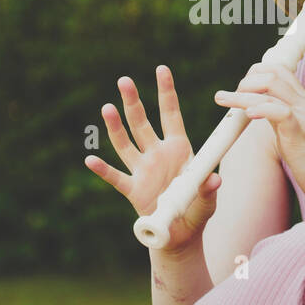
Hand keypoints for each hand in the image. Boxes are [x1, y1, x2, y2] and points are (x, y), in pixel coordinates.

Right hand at [84, 65, 220, 252]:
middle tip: (124, 80)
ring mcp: (143, 170)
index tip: (161, 69)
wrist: (180, 235)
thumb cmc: (197, 211)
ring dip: (116, 127)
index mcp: (179, 148)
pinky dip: (103, 170)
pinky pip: (116, 178)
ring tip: (107, 107)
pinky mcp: (132, 190)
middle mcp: (157, 153)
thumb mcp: (208, 199)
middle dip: (133, 102)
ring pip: (125, 144)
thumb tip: (214, 180)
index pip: (170, 114)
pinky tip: (90, 160)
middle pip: (142, 123)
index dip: (166, 92)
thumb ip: (208, 188)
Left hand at [214, 62, 304, 210]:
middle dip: (246, 81)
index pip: (279, 70)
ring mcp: (304, 116)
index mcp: (303, 101)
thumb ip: (278, 115)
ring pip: (270, 90)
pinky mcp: (300, 133)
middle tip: (228, 96)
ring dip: (241, 93)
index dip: (255, 72)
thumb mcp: (294, 130)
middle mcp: (304, 103)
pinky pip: (280, 112)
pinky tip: (247, 114)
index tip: (240, 86)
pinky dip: (260, 109)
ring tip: (222, 98)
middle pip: (272, 75)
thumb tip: (257, 107)